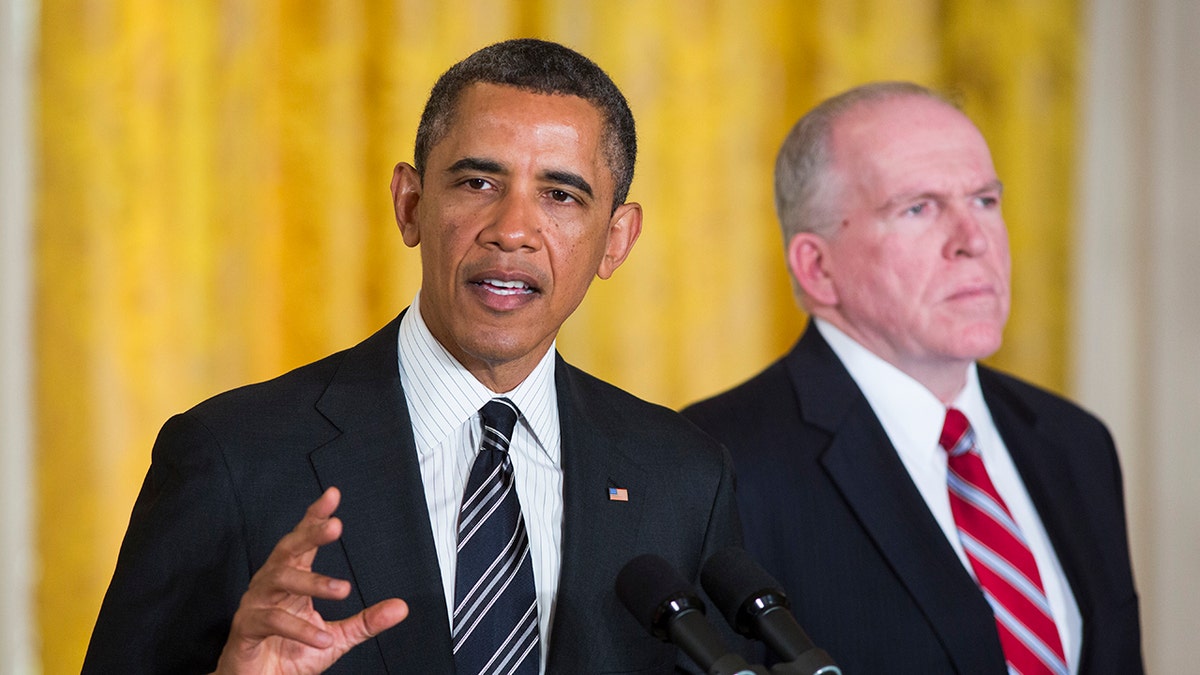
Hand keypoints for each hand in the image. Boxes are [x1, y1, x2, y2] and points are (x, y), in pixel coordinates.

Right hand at [214, 487, 407, 673]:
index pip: (302, 541)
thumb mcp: (337, 638)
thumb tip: (402, 607)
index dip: (315, 517)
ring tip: (342, 590)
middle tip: (336, 526)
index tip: (333, 495)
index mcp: (292, 580)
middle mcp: (271, 585)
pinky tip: (321, 637)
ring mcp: (256, 605)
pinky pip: (272, 621)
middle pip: (288, 550)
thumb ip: (366, 621)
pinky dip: (299, 629)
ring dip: (313, 582)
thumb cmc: (290, 654)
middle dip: (310, 534)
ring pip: (280, 579)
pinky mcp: (246, 629)